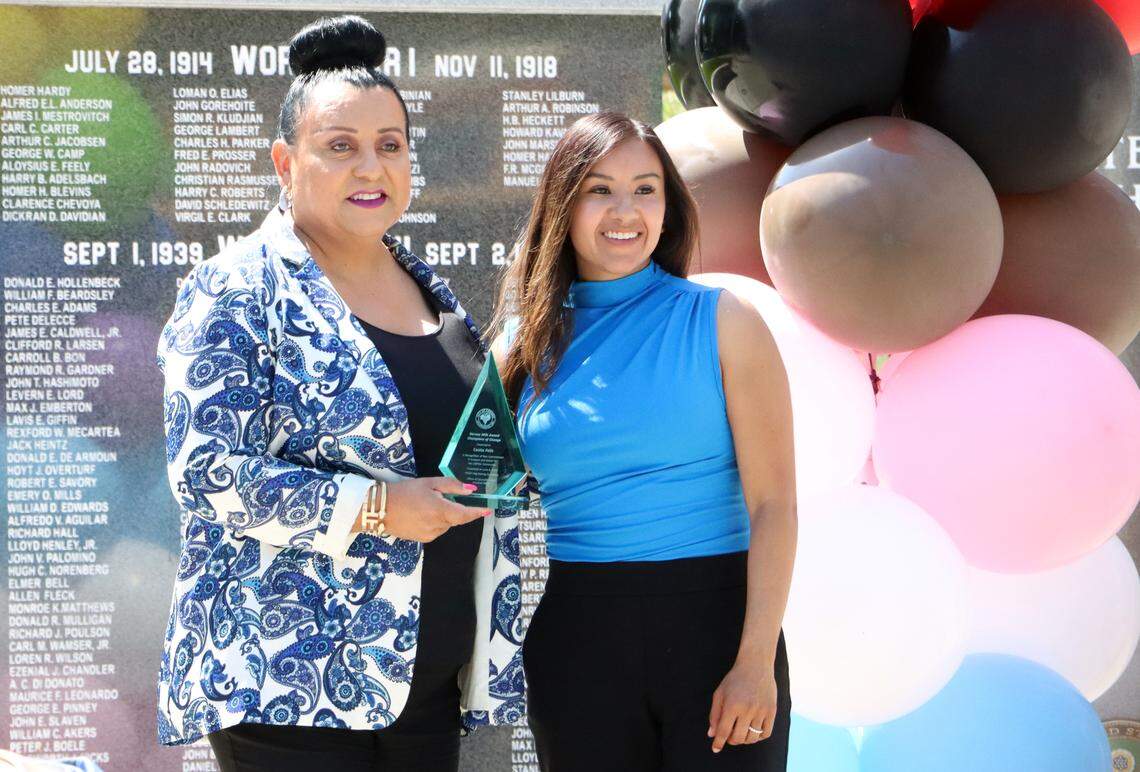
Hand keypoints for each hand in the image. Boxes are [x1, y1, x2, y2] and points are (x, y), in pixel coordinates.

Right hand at [358, 478, 490, 542]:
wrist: (380, 509)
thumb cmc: (405, 492)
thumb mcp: (429, 483)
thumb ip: (452, 486)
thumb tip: (470, 490)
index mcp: (440, 510)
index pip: (465, 514)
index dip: (477, 513)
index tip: (488, 511)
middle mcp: (438, 525)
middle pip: (454, 518)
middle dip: (451, 509)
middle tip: (435, 497)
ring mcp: (430, 534)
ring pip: (445, 525)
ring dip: (441, 516)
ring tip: (423, 505)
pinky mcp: (422, 539)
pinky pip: (436, 530)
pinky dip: (433, 522)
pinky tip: (419, 515)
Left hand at [707, 658, 778, 752]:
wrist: (756, 666)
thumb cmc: (734, 680)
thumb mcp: (720, 694)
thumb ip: (714, 714)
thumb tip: (712, 734)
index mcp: (732, 705)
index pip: (724, 731)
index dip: (718, 742)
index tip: (715, 748)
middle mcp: (747, 709)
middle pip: (738, 738)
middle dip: (731, 740)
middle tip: (729, 736)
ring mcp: (761, 711)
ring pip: (752, 738)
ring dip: (744, 740)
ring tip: (740, 732)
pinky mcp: (772, 711)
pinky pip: (766, 733)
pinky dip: (758, 737)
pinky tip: (753, 731)